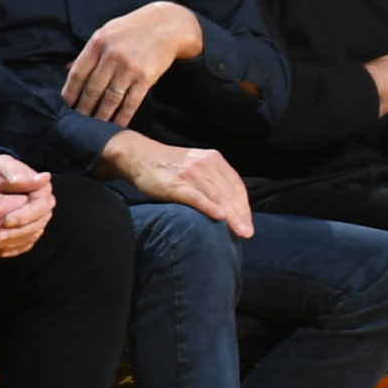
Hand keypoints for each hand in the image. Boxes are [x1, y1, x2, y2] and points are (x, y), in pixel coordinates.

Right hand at [0, 157, 54, 260]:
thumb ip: (20, 182)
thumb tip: (46, 179)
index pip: (31, 207)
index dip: (37, 200)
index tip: (38, 196)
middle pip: (29, 227)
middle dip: (39, 217)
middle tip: (44, 210)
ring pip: (20, 242)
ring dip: (32, 231)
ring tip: (36, 222)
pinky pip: (7, 252)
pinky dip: (18, 243)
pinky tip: (23, 235)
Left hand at [62, 1, 201, 125]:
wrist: (169, 24)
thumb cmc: (134, 28)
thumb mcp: (108, 32)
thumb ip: (90, 52)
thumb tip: (67, 70)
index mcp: (98, 42)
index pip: (77, 74)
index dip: (69, 93)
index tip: (64, 108)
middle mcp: (112, 55)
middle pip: (92, 89)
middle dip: (83, 109)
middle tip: (77, 124)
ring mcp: (129, 67)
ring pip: (110, 99)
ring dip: (100, 117)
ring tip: (93, 128)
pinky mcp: (146, 77)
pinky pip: (131, 102)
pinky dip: (122, 117)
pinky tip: (116, 126)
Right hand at [106, 134, 254, 236]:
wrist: (139, 154)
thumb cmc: (169, 166)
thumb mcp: (196, 167)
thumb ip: (212, 181)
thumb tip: (228, 205)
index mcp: (214, 160)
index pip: (236, 185)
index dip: (245, 206)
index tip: (248, 224)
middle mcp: (206, 164)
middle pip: (230, 192)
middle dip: (241, 215)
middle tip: (248, 233)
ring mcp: (191, 172)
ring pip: (217, 195)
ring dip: (231, 215)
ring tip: (240, 231)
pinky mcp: (175, 183)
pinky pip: (196, 195)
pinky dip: (209, 206)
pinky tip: (219, 216)